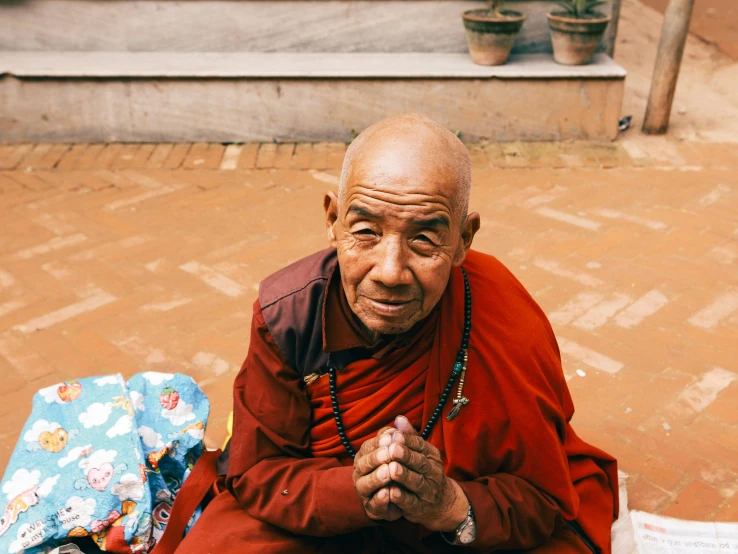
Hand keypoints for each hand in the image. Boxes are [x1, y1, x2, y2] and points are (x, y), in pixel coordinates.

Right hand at [352, 426, 402, 521]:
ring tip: (388, 472)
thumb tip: (401, 418)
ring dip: (376, 478)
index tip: (390, 438)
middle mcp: (361, 473)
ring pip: (364, 485)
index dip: (378, 443)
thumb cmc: (401, 466)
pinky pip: (374, 504)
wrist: (409, 495)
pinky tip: (389, 493)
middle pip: (363, 464)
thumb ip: (402, 436)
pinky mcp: (373, 508)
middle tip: (389, 454)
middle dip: (376, 459)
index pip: (367, 447)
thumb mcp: (404, 450)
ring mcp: (365, 492)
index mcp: (366, 456)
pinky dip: (380, 499)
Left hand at [385, 417, 468, 531]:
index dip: (407, 441)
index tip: (394, 435)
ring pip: (416, 482)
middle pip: (419, 463)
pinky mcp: (420, 508)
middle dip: (405, 456)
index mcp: (431, 456)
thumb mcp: (420, 452)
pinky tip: (391, 492)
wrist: (442, 503)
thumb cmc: (424, 472)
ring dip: (403, 476)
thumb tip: (398, 418)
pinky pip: (411, 502)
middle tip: (392, 449)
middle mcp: (433, 472)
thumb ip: (409, 436)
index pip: (420, 445)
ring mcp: (428, 491)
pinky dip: (401, 498)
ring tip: (391, 468)